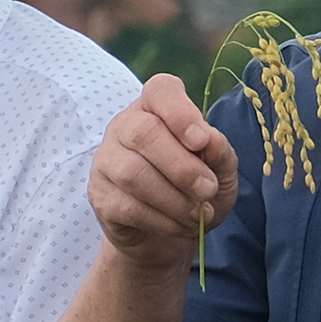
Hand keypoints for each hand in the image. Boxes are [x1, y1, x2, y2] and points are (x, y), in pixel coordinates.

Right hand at [87, 73, 238, 273]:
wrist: (170, 231)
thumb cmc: (199, 185)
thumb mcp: (221, 167)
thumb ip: (219, 150)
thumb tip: (210, 141)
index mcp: (158, 107)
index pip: (161, 90)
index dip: (181, 112)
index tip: (202, 141)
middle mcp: (125, 125)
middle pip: (143, 134)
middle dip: (182, 167)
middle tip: (209, 189)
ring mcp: (106, 159)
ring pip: (133, 173)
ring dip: (174, 198)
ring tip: (200, 213)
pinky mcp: (99, 194)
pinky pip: (127, 206)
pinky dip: (162, 219)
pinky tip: (182, 225)